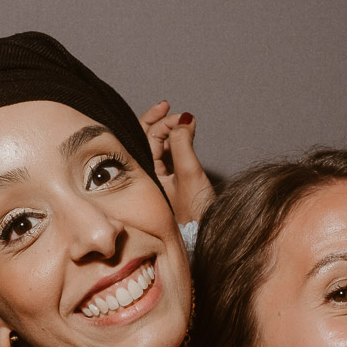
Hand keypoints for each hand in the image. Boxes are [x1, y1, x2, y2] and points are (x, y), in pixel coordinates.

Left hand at [138, 101, 213, 224]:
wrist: (202, 240)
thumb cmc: (194, 214)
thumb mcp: (189, 174)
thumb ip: (183, 144)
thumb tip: (183, 119)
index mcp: (144, 173)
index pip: (144, 137)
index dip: (159, 121)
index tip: (176, 113)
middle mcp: (146, 176)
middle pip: (146, 139)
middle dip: (158, 121)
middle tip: (169, 107)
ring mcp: (156, 180)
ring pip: (156, 148)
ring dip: (168, 131)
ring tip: (181, 121)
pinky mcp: (168, 185)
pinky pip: (165, 157)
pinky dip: (173, 143)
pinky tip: (182, 136)